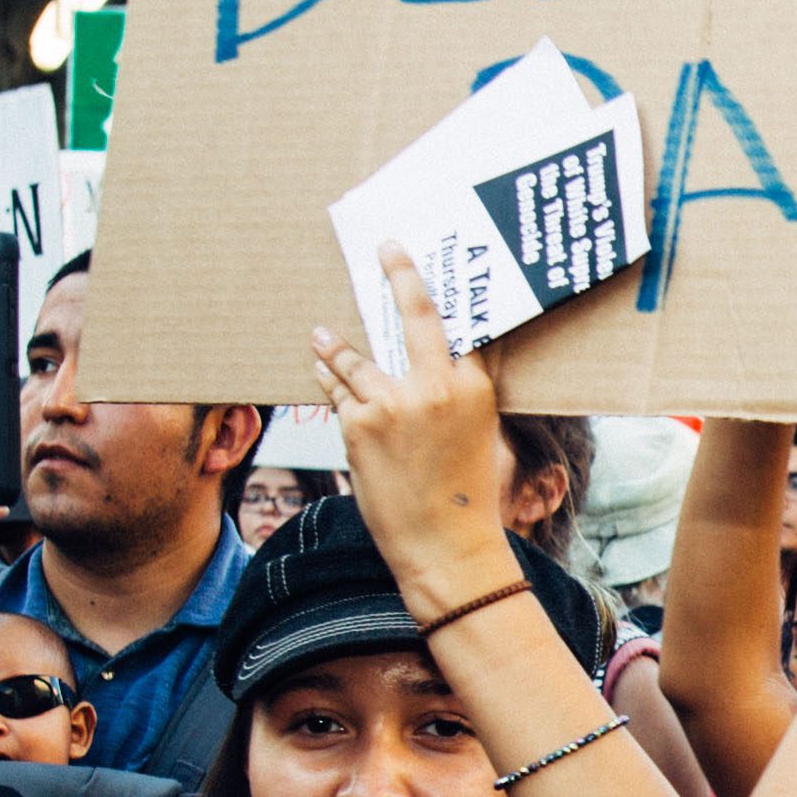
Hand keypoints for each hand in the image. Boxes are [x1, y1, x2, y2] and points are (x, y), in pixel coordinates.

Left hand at [304, 256, 517, 618]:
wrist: (445, 548)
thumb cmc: (464, 498)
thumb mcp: (478, 437)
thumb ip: (459, 396)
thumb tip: (440, 366)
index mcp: (474, 387)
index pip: (456, 326)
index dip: (438, 293)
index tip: (423, 264)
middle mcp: (436, 386)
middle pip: (414, 313)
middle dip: (399, 274)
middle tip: (386, 248)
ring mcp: (394, 403)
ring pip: (356, 358)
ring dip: (335, 345)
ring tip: (320, 333)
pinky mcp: (359, 425)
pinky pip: (338, 392)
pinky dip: (328, 381)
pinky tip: (318, 369)